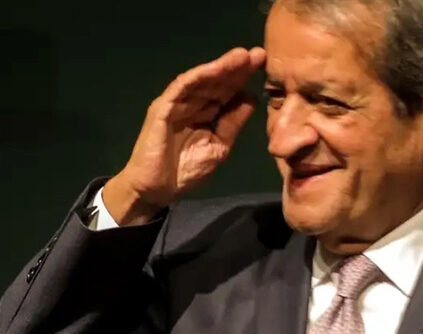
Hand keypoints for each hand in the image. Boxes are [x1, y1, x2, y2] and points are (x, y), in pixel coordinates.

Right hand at [103, 47, 266, 224]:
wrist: (156, 190)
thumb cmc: (185, 172)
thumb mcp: (219, 146)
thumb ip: (233, 123)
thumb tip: (252, 98)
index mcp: (205, 114)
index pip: (227, 93)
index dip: (244, 80)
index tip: (265, 68)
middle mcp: (191, 104)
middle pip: (217, 82)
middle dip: (237, 68)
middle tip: (259, 55)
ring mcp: (176, 104)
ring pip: (201, 80)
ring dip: (221, 67)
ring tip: (243, 57)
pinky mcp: (163, 107)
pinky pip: (182, 87)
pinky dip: (199, 76)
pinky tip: (217, 68)